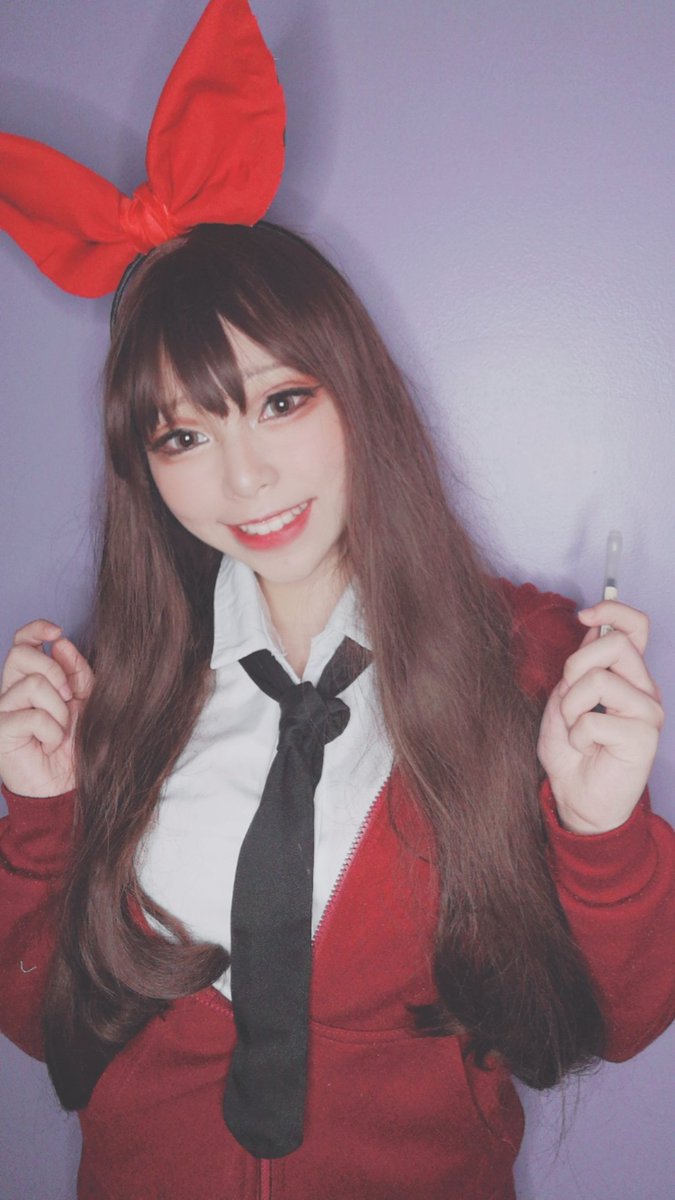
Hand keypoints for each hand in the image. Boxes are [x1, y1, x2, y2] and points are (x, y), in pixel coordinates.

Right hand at [0, 619, 93, 798]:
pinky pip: (33, 715)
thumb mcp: (85, 701)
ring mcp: (1, 711)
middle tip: (67, 700)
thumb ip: (76, 671)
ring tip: (59, 732)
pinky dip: (52, 731)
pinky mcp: (0, 731)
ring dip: (59, 710)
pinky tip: (49, 745)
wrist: (71, 784)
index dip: (35, 629)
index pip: (21, 642)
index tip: (57, 631)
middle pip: (21, 654)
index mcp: (28, 680)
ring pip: (33, 683)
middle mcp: (9, 692)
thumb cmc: (76, 744)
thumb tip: (59, 643)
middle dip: (55, 673)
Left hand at [537, 601, 663, 833]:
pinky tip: (585, 748)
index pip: (636, 627)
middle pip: (617, 643)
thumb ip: (579, 668)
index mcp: (627, 675)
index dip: (613, 609)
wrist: (578, 799)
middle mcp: (643, 688)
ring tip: (576, 728)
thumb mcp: (564, 700)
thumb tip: (591, 630)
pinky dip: (576, 734)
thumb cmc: (572, 752)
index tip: (584, 616)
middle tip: (570, 697)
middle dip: (576, 664)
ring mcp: (648, 712)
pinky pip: (594, 719)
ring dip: (572, 705)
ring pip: (599, 679)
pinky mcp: (644, 737)